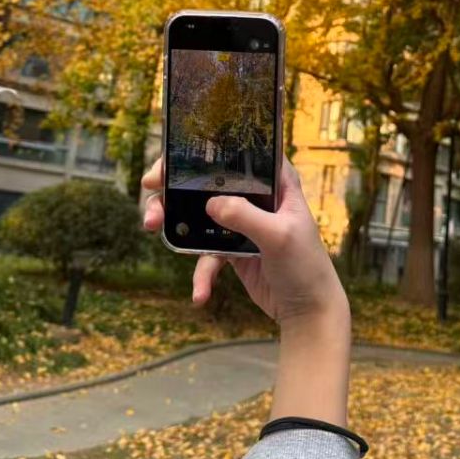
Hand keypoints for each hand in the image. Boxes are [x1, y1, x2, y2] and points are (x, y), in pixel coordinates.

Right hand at [141, 156, 349, 328]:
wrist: (309, 311)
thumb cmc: (306, 266)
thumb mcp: (279, 236)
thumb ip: (246, 217)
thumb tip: (210, 204)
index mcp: (275, 182)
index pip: (238, 152)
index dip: (205, 147)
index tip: (172, 156)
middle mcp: (256, 196)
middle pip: (208, 180)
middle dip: (175, 183)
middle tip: (150, 188)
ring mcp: (241, 222)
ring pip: (198, 214)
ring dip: (174, 222)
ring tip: (151, 227)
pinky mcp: (232, 249)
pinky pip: (205, 254)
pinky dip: (200, 273)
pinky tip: (200, 294)